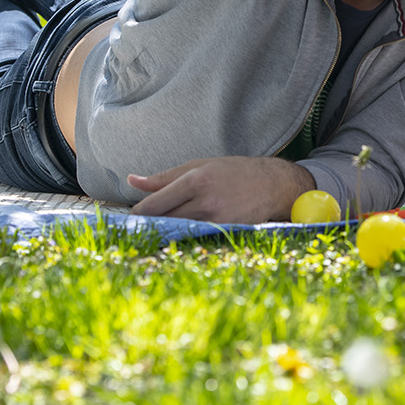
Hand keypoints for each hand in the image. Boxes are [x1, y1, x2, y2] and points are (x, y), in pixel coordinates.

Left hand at [128, 157, 315, 222]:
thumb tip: (131, 181)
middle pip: (162, 222)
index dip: (137, 215)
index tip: (131, 219)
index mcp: (194, 181)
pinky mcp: (225, 232)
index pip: (153, 205)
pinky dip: (184, 237)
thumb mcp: (199, 166)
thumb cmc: (234, 171)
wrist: (273, 184)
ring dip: (164, 233)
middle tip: (138, 229)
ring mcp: (215, 220)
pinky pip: (195, 238)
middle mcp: (204, 202)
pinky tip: (181, 234)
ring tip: (158, 231)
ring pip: (176, 233)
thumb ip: (163, 177)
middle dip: (148, 226)